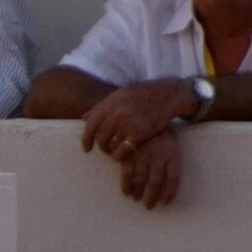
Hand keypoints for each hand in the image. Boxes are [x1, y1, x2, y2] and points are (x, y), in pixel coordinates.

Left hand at [77, 77, 195, 159]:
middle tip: (104, 149)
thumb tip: (84, 117)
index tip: (86, 149)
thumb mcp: (120, 95)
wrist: (167, 95)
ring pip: (110, 144)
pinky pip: (122, 150)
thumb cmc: (142, 94)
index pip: (90, 126)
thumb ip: (101, 107)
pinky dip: (118, 156)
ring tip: (112, 152)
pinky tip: (119, 157)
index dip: (86, 139)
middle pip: (100, 136)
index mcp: (109, 104)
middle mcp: (116, 114)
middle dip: (100, 146)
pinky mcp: (139, 133)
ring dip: (109, 151)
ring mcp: (127, 124)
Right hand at [114, 128, 181, 210]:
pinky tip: (126, 192)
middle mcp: (158, 156)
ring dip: (138, 193)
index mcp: (172, 153)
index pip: (174, 179)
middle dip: (151, 198)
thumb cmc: (158, 128)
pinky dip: (126, 186)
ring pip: (141, 181)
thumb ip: (170, 160)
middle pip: (156, 183)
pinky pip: (127, 174)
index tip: (165, 202)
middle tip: (148, 206)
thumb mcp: (170, 141)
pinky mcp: (129, 154)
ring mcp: (143, 156)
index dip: (169, 193)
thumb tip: (170, 173)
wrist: (145, 108)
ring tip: (136, 198)